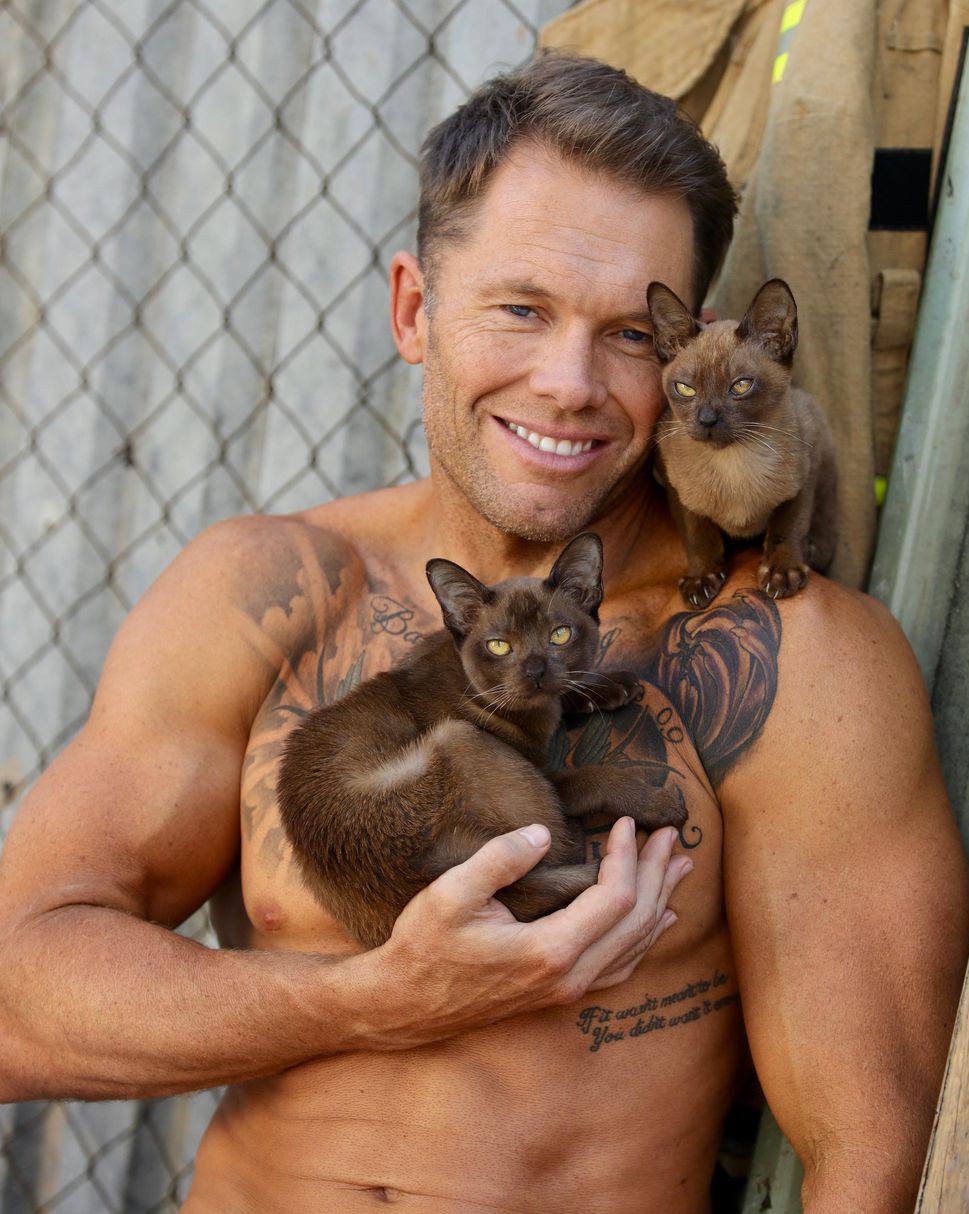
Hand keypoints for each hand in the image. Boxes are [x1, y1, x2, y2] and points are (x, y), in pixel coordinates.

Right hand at [348, 818, 690, 1049]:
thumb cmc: (424, 948)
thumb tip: (541, 833)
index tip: (628, 822)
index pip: (614, 898)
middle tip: (670, 834)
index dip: (628, 856)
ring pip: (634, 947)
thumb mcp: (450, 894)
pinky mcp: (558, 994)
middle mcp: (568, 977)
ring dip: (659, 901)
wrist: (405, 1005)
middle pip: (636, 922)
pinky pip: (619, 967)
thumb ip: (498, 860)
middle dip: (655, 873)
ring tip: (676, 868)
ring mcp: (566, 990)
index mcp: (549, 951)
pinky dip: (645, 939)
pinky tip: (656, 922)